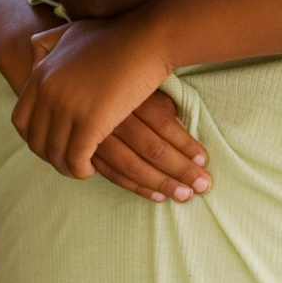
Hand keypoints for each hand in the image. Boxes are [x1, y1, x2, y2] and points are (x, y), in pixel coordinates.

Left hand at [12, 15, 208, 197]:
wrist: (148, 38)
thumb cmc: (116, 35)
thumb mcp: (71, 32)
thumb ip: (48, 42)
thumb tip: (33, 50)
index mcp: (41, 74)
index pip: (21, 119)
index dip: (34, 137)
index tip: (50, 143)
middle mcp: (48, 91)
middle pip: (36, 140)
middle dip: (49, 154)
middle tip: (66, 159)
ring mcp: (67, 107)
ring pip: (55, 152)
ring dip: (66, 166)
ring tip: (80, 167)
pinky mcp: (90, 122)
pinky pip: (76, 158)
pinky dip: (80, 169)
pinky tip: (90, 169)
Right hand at [90, 94, 211, 203]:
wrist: (78, 85)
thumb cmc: (121, 86)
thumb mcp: (144, 87)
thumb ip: (162, 106)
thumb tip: (185, 131)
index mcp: (131, 98)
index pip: (163, 125)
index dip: (185, 144)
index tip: (203, 160)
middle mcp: (113, 118)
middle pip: (151, 148)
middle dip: (180, 169)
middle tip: (202, 184)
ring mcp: (96, 137)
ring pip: (132, 165)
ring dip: (161, 183)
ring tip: (185, 195)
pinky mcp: (86, 153)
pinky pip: (113, 175)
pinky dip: (136, 187)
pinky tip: (157, 196)